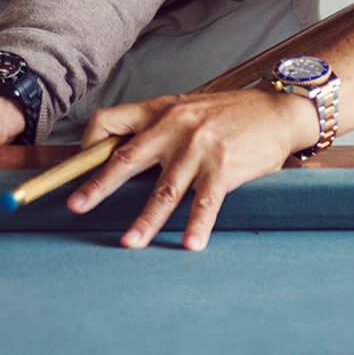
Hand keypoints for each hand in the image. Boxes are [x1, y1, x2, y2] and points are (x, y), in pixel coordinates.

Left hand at [67, 88, 319, 250]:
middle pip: (126, 159)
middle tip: (77, 206)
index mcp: (159, 111)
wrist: (276, 111)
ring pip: (163, 191)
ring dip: (145, 220)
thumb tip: (120, 154)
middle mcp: (174, 127)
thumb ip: (157, 128)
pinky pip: (205, 203)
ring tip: (130, 243)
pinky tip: (189, 244)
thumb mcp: (186, 110)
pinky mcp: (224, 167)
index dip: (89, 144)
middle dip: (98, 186)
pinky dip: (196, 226)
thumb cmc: (228, 115)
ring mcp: (198, 148)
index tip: (79, 166)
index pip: (109, 121)